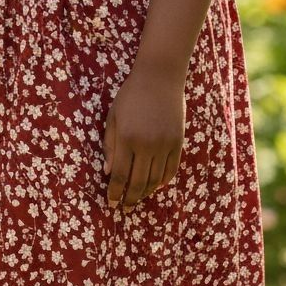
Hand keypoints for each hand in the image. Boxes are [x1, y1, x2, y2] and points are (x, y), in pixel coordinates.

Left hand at [102, 62, 185, 211]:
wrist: (159, 77)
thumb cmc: (130, 95)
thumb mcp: (113, 117)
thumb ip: (110, 145)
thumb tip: (108, 173)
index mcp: (126, 138)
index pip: (120, 175)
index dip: (115, 193)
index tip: (112, 203)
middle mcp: (146, 145)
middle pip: (138, 182)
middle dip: (130, 199)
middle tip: (125, 208)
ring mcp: (164, 144)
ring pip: (155, 179)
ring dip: (145, 192)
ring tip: (138, 198)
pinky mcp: (178, 142)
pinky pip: (171, 170)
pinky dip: (162, 181)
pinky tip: (155, 185)